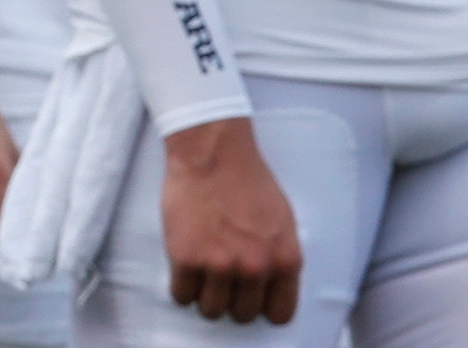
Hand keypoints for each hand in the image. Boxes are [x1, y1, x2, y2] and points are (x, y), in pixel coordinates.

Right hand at [159, 116, 300, 324]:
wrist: (212, 152)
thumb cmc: (248, 180)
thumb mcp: (283, 222)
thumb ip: (279, 259)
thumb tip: (270, 288)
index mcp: (285, 260)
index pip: (279, 314)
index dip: (262, 306)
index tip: (251, 296)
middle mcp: (256, 268)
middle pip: (243, 315)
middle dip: (232, 299)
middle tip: (222, 278)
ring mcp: (220, 265)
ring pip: (212, 310)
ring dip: (206, 295)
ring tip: (202, 272)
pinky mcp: (186, 259)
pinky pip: (182, 296)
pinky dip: (182, 285)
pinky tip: (185, 266)